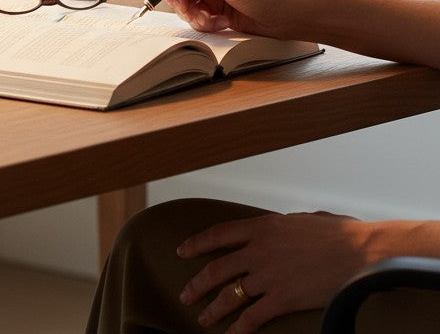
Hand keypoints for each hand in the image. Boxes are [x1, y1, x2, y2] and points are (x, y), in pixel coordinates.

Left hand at [177, 211, 369, 332]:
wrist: (360, 252)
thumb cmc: (338, 234)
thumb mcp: (300, 220)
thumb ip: (281, 227)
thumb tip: (280, 230)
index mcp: (261, 226)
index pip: (218, 234)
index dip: (196, 243)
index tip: (182, 251)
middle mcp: (258, 250)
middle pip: (216, 268)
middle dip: (197, 283)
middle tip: (185, 294)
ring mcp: (268, 275)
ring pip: (229, 294)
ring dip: (213, 308)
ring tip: (202, 318)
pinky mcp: (283, 298)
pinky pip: (253, 316)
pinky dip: (239, 329)